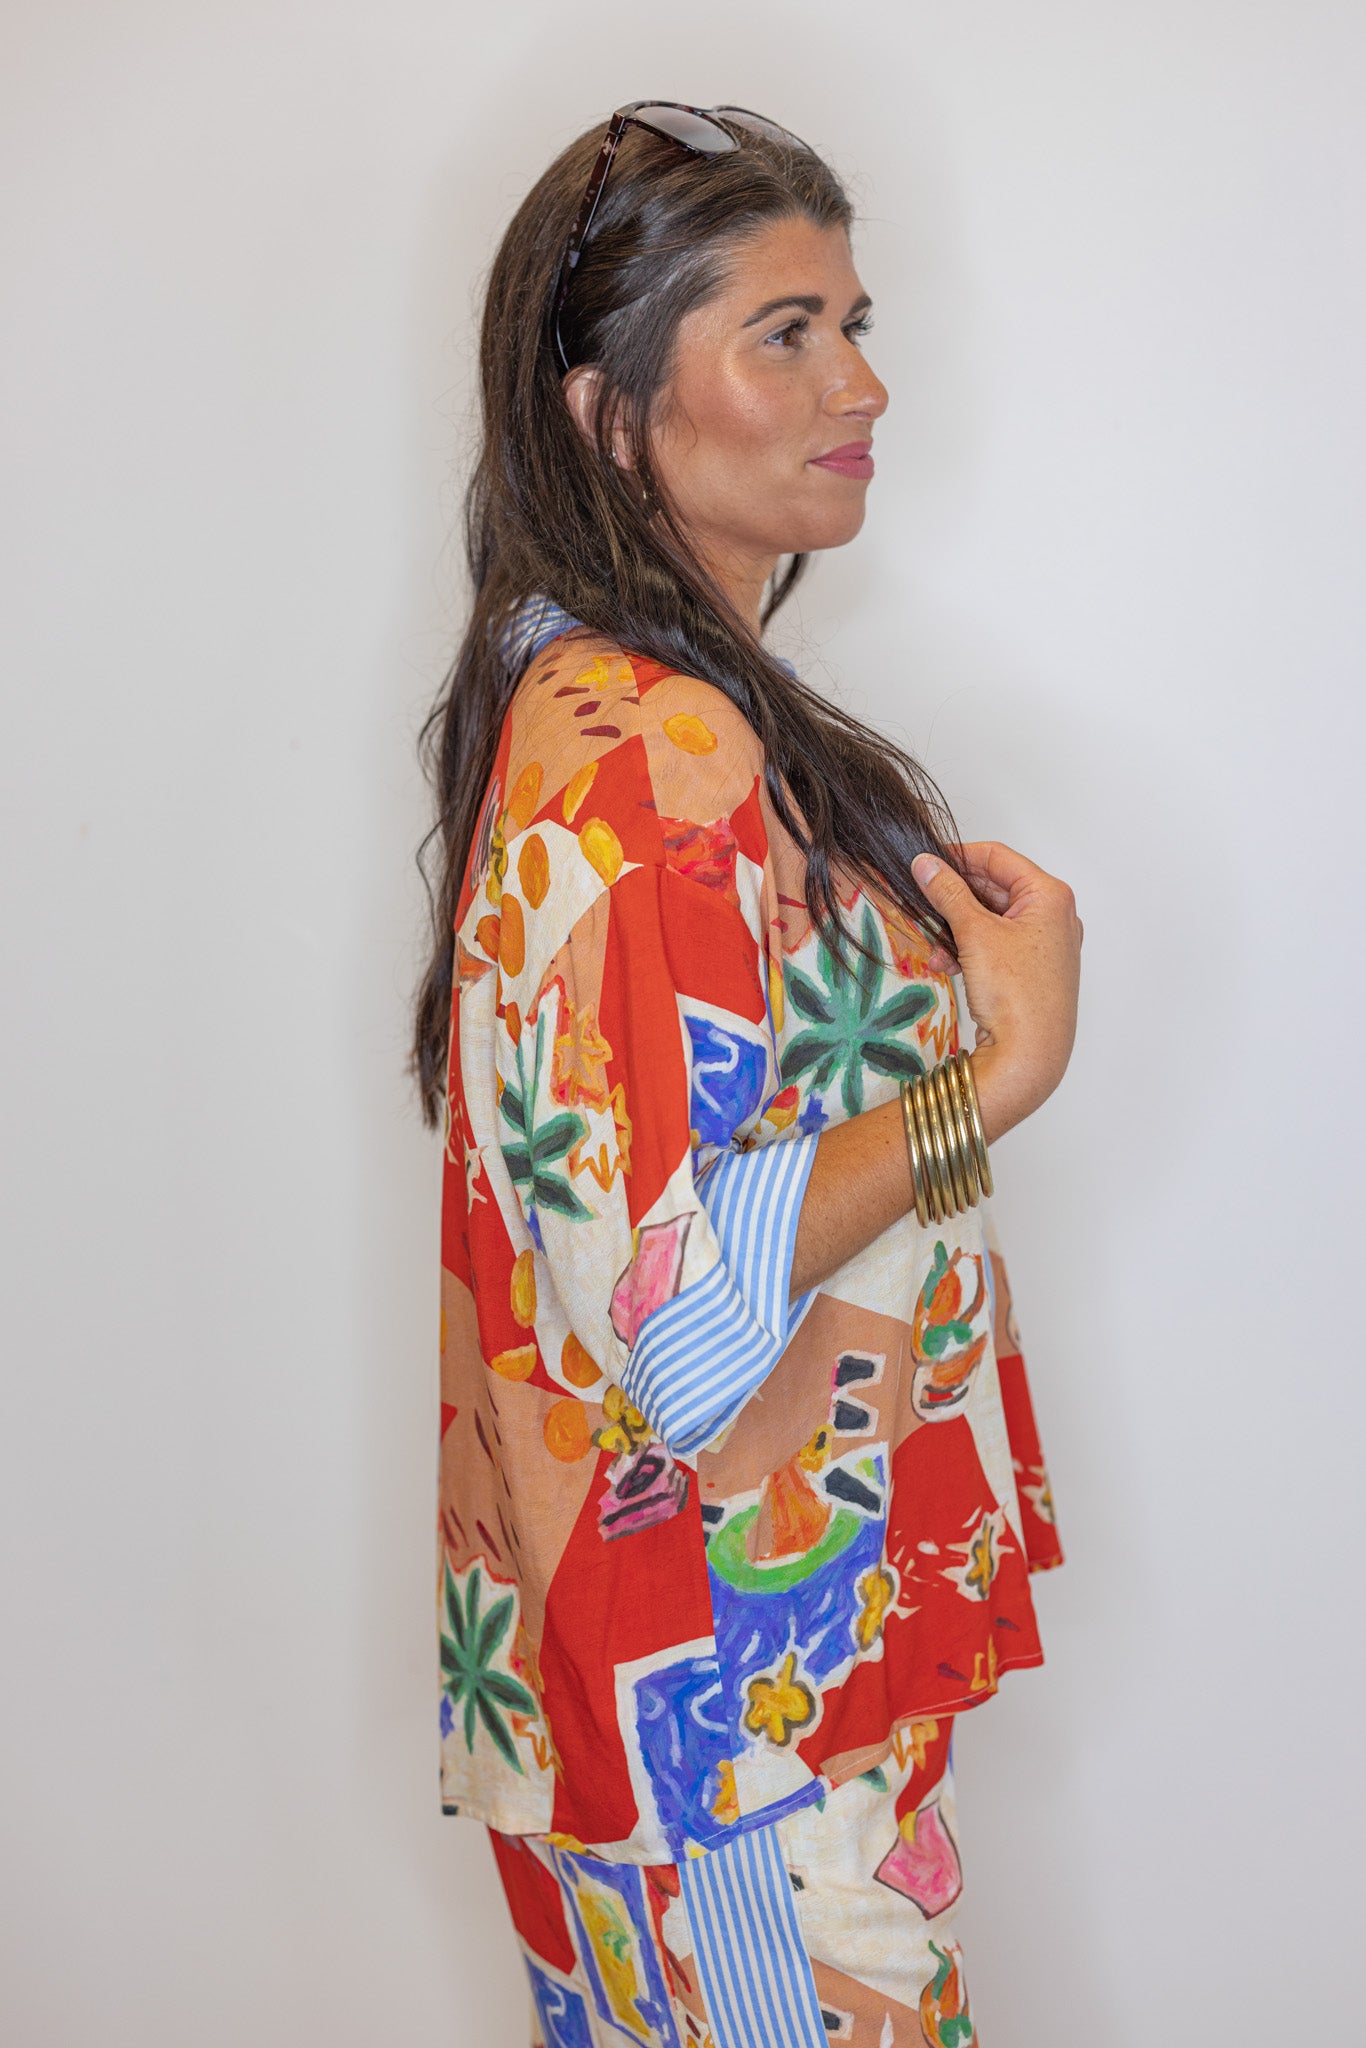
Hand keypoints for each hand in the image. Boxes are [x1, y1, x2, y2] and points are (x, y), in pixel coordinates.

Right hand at [910, 842, 1082, 1143]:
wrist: (1029, 1056)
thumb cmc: (1016, 994)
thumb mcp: (975, 933)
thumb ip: (948, 892)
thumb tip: (926, 864)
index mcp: (1050, 896)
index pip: (998, 857)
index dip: (958, 855)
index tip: (926, 861)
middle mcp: (1054, 916)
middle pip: (995, 888)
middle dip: (955, 898)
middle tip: (921, 900)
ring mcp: (1046, 945)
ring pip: (992, 919)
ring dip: (958, 927)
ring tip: (933, 941)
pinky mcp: (1033, 970)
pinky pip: (996, 944)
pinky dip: (970, 948)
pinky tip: (947, 963)